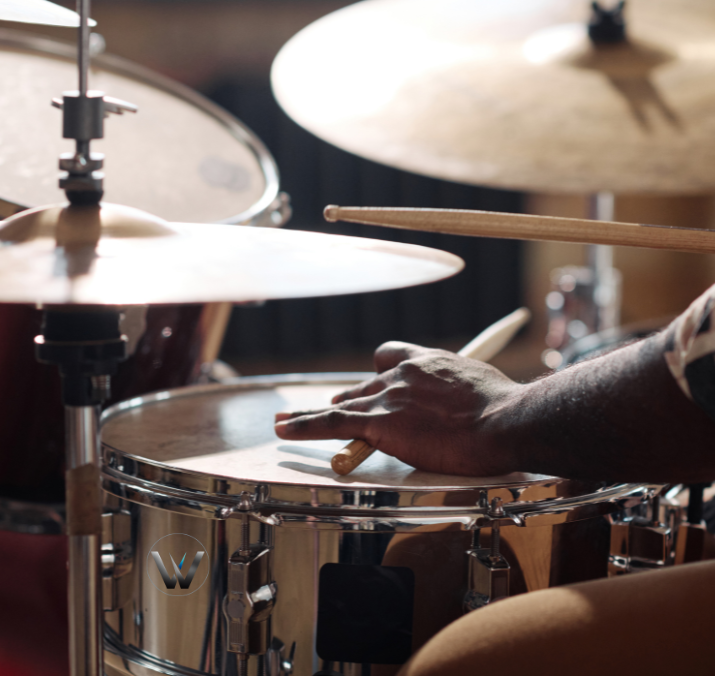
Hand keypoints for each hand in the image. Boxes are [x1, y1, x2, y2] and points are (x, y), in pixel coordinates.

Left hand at [274, 341, 523, 474]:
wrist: (503, 420)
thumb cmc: (502, 407)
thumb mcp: (480, 384)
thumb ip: (459, 388)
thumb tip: (467, 400)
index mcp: (426, 361)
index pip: (389, 356)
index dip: (379, 372)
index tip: (377, 381)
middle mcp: (401, 374)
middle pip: (363, 385)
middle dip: (350, 399)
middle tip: (334, 409)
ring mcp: (387, 397)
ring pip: (340, 405)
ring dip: (311, 415)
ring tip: (285, 422)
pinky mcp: (378, 423)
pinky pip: (330, 423)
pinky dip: (303, 426)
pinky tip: (283, 430)